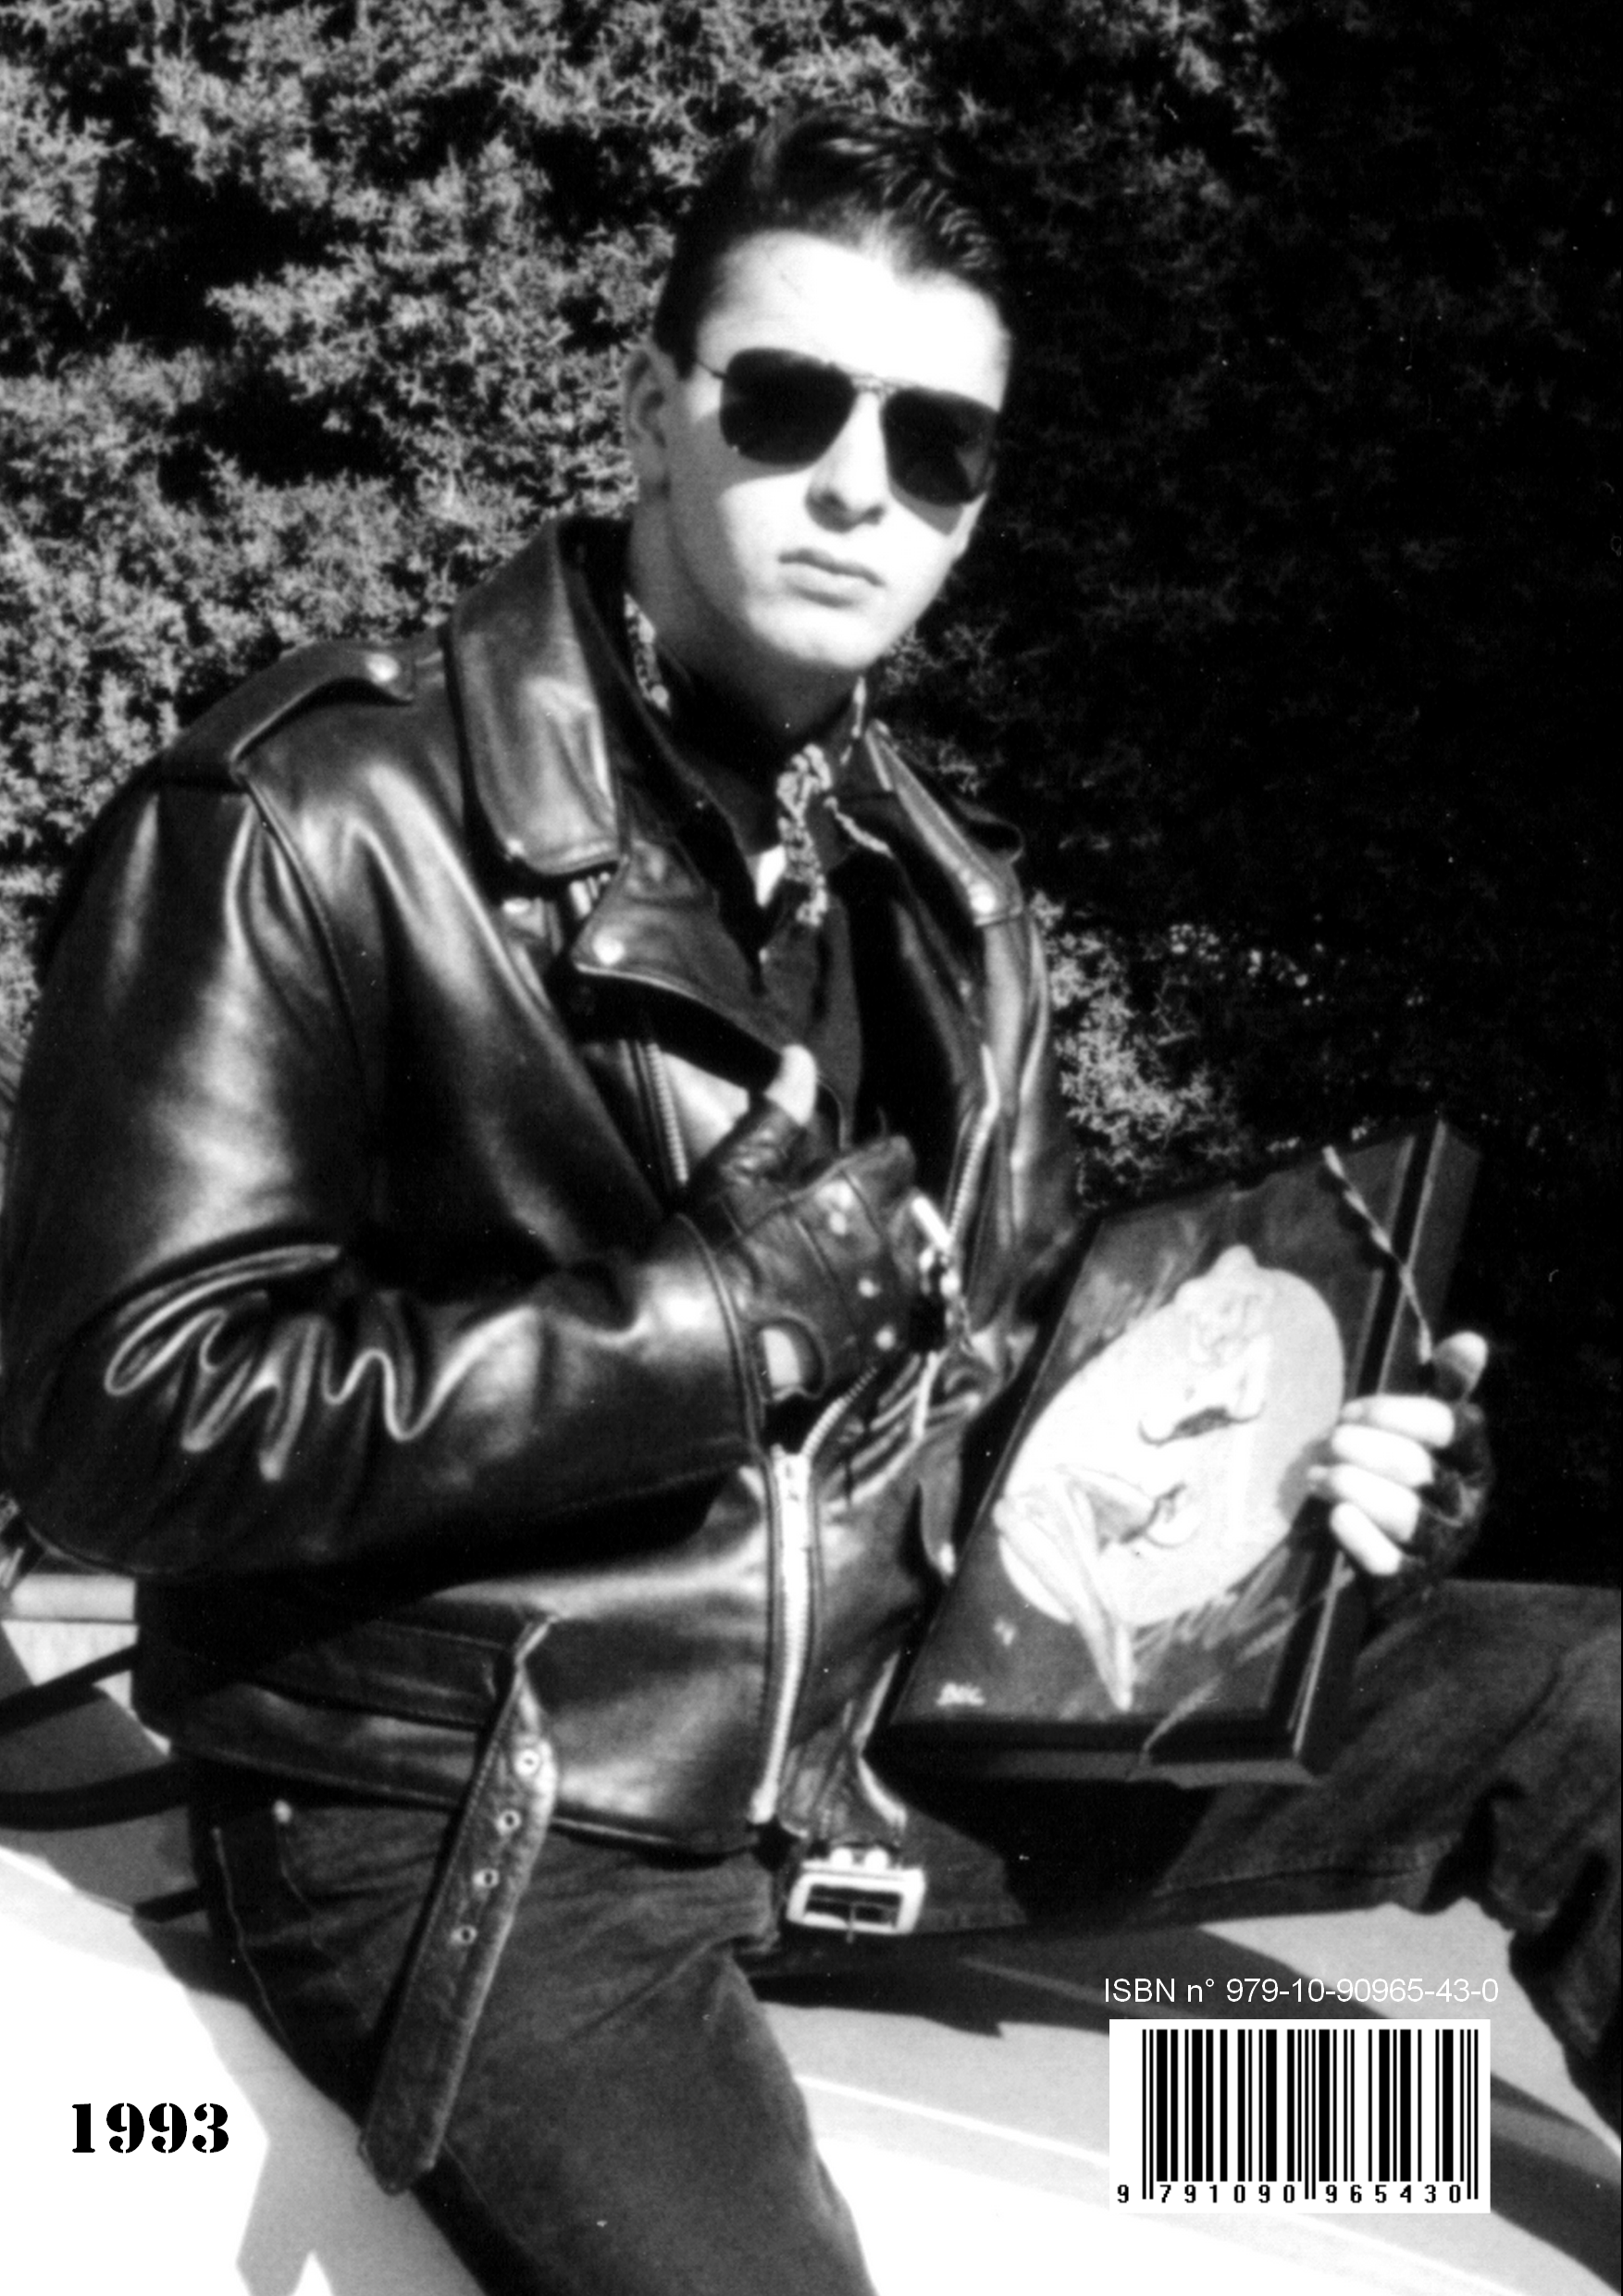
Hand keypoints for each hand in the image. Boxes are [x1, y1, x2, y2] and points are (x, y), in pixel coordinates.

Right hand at [679, 1046, 922, 1417]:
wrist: (702, 1341)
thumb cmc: (714, 1244)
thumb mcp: (738, 1169)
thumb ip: (779, 1113)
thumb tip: (801, 1056)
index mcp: (857, 1188)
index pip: (897, 1156)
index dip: (870, 1159)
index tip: (841, 1171)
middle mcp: (886, 1236)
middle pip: (907, 1203)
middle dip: (880, 1202)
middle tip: (834, 1213)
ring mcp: (889, 1290)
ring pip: (909, 1252)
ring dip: (884, 1248)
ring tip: (839, 1257)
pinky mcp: (883, 1335)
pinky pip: (902, 1302)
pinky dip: (883, 1295)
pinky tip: (846, 1297)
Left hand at [1308, 1332, 1489, 1580]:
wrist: (1404, 1559)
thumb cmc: (1410, 1473)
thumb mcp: (1430, 1427)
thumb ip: (1449, 1384)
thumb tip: (1472, 1340)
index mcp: (1474, 1461)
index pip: (1448, 1425)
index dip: (1393, 1411)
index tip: (1351, 1410)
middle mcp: (1466, 1504)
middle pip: (1414, 1465)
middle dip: (1360, 1447)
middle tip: (1329, 1441)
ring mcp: (1441, 1546)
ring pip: (1399, 1511)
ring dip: (1349, 1485)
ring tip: (1318, 1475)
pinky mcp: (1409, 1579)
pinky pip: (1384, 1558)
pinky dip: (1355, 1532)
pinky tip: (1334, 1513)